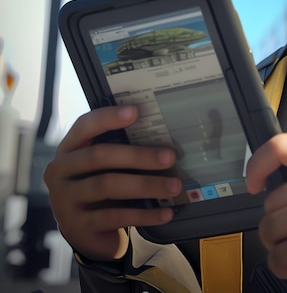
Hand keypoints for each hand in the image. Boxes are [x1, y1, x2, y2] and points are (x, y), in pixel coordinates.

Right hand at [43, 105, 181, 260]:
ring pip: (108, 186)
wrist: (84, 229)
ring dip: (146, 185)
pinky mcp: (76, 226)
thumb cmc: (99, 184)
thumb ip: (120, 150)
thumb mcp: (104, 166)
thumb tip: (163, 140)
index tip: (136, 111)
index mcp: (69, 149)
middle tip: (170, 157)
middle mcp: (60, 171)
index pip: (85, 125)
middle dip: (138, 155)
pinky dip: (143, 214)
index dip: (108, 117)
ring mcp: (64, 200)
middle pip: (100, 156)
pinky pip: (114, 216)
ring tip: (173, 187)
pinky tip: (165, 213)